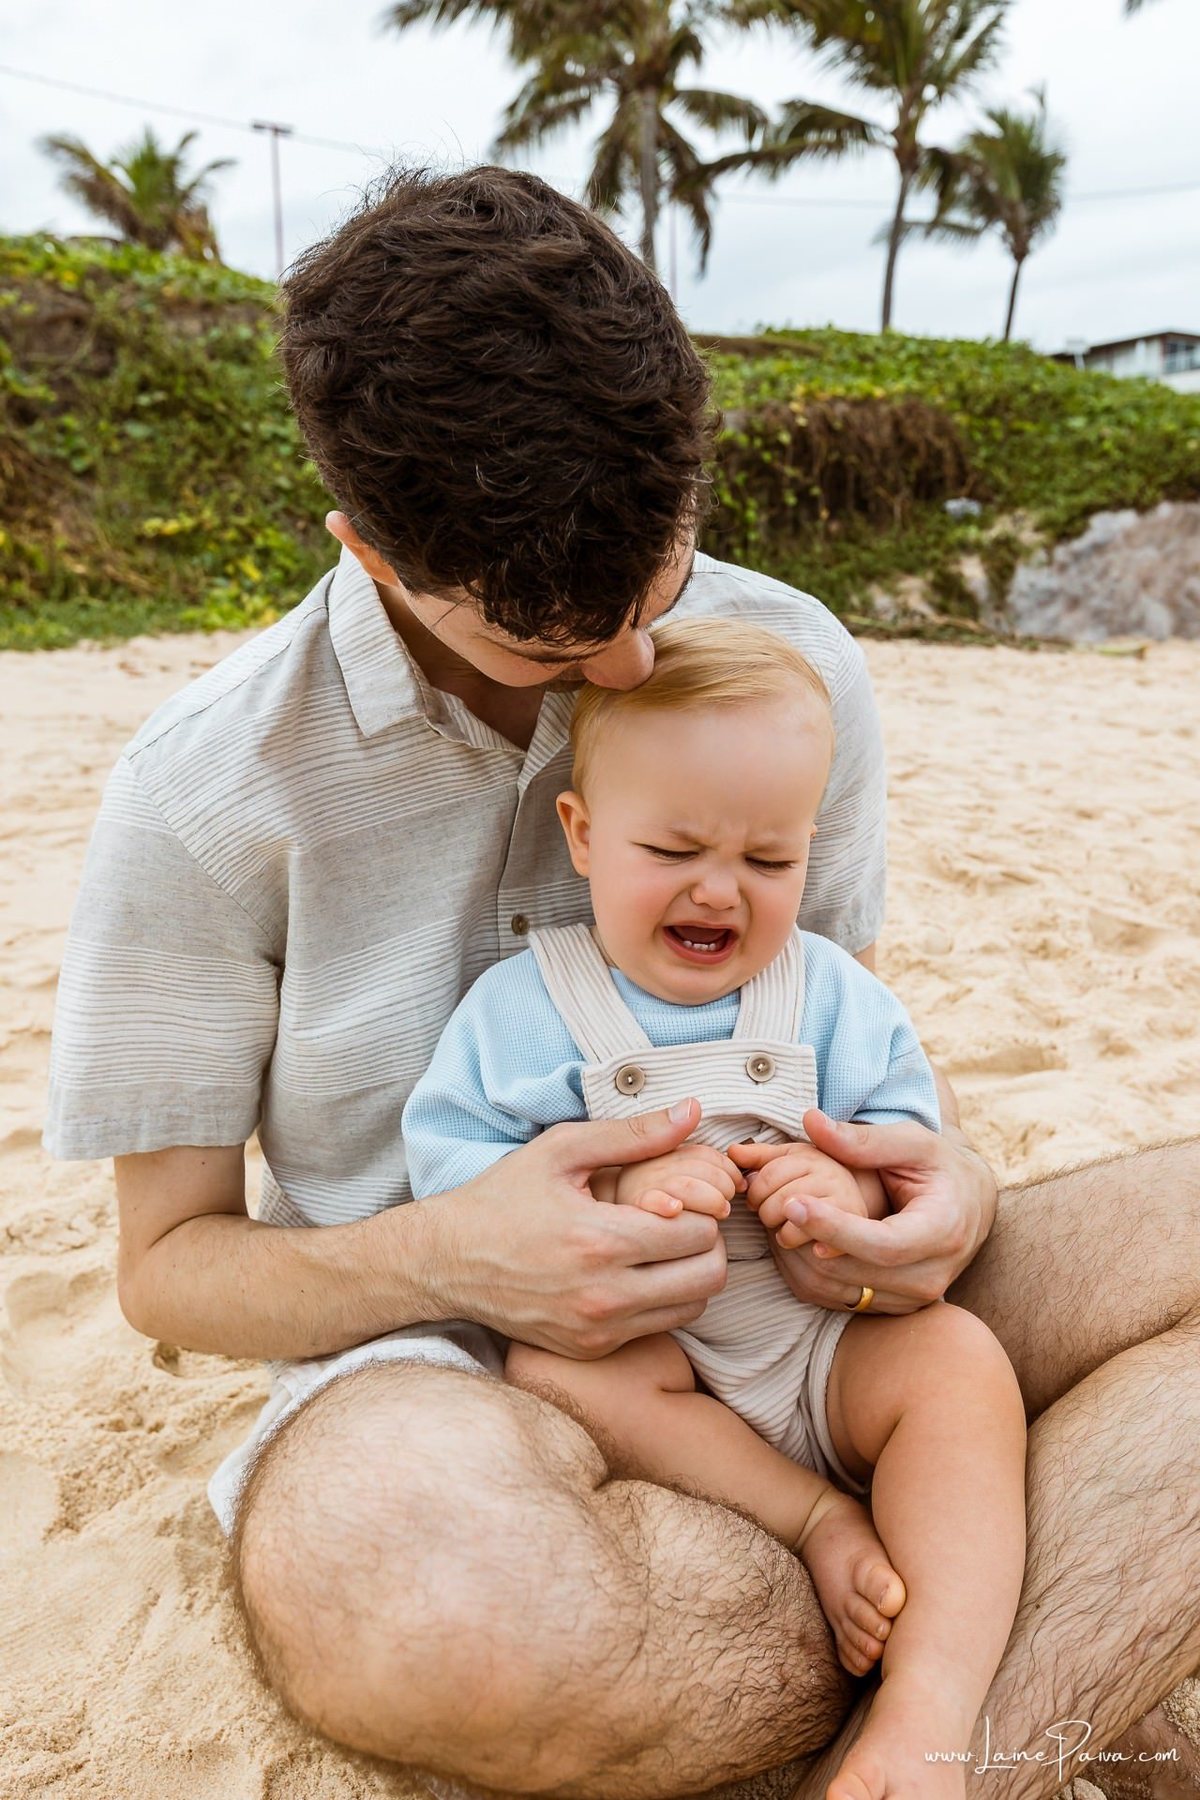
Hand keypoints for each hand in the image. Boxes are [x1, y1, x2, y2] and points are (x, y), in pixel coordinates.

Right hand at [430, 1098, 727, 1357]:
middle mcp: (604, 1295)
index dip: (701, 1207)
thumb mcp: (561, 1150)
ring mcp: (599, 1330)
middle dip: (706, 1243)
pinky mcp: (592, 1349)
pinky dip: (662, 1299)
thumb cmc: (503, 1198)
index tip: (679, 1195)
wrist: (446, 1262)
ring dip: (690, 1274)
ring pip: (693, 1308)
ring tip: (662, 1246)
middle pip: (709, 1277)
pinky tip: (636, 1271)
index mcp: (599, 1241)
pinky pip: (658, 1328)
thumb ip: (633, 1134)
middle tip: (681, 1221)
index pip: (699, 1232)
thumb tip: (693, 1110)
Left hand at [729, 1109, 996, 1314]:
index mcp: (942, 1232)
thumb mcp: (911, 1142)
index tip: (793, 1204)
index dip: (835, 1228)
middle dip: (809, 1240)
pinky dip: (812, 1272)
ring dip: (804, 1258)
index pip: (882, 1244)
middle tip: (771, 1205)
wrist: (968, 1204)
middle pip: (856, 1271)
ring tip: (780, 1218)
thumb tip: (811, 1122)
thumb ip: (863, 1139)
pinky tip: (796, 1239)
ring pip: (842, 1291)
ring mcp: (914, 1299)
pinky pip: (841, 1300)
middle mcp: (932, 1276)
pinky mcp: (894, 1308)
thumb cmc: (938, 1167)